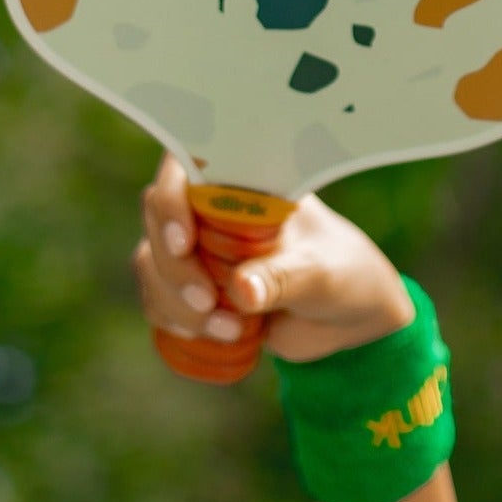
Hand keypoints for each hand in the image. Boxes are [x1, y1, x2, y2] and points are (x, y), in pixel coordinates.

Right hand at [133, 153, 416, 364]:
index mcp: (246, 181)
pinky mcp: (194, 285)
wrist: (348, 317)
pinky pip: (158, 297)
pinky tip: (213, 336)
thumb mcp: (321, 274)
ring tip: (229, 330)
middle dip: (174, 265)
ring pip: (153, 261)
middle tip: (208, 302)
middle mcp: (214, 205)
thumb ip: (282, 278)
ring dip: (173, 299)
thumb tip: (243, 291)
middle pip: (158, 216)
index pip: (187, 165)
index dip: (172, 197)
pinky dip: (173, 319)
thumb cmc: (342, 274)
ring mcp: (200, 245)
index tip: (183, 241)